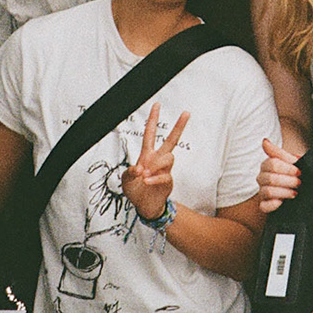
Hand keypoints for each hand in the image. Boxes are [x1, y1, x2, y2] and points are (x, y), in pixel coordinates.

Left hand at [122, 102, 190, 221]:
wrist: (144, 207)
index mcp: (147, 155)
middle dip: (179, 126)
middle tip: (186, 113)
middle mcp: (158, 160)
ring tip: (145, 175)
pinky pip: (165, 175)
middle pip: (172, 140)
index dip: (153, 119)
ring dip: (156, 165)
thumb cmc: (135, 190)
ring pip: (168, 157)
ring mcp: (164, 170)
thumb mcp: (126, 180)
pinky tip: (148, 182)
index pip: (150, 133)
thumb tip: (139, 169)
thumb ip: (130, 172)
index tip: (157, 105)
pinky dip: (155, 178)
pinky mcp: (168, 181)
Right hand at [256, 137, 300, 211]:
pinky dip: (274, 204)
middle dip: (288, 181)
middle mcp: (261, 177)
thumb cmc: (295, 173)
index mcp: (267, 164)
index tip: (299, 171)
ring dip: (284, 192)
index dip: (287, 168)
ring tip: (295, 192)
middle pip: (270, 178)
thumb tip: (264, 141)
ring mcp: (261, 192)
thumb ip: (279, 153)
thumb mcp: (291, 161)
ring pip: (268, 191)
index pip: (272, 164)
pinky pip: (264, 206)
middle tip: (299, 182)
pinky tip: (283, 202)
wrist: (301, 189)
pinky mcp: (264, 205)